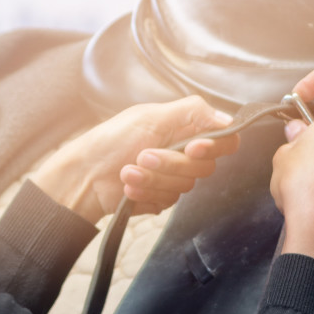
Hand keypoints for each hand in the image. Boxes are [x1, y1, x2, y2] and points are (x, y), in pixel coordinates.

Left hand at [28, 95, 241, 221]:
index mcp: (186, 128)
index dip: (215, 146)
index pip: (225, 139)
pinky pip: (170, 201)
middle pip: (204, 167)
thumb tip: (229, 120)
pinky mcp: (163, 197)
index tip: (192, 148)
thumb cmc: (112, 140)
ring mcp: (174, 177)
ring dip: (153, 179)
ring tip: (127, 171)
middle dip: (170, 164)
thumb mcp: (152, 116)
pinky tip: (128, 186)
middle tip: (142, 155)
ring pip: (185, 186)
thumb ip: (194, 112)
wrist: (84, 175)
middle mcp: (184, 152)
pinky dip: (146, 192)